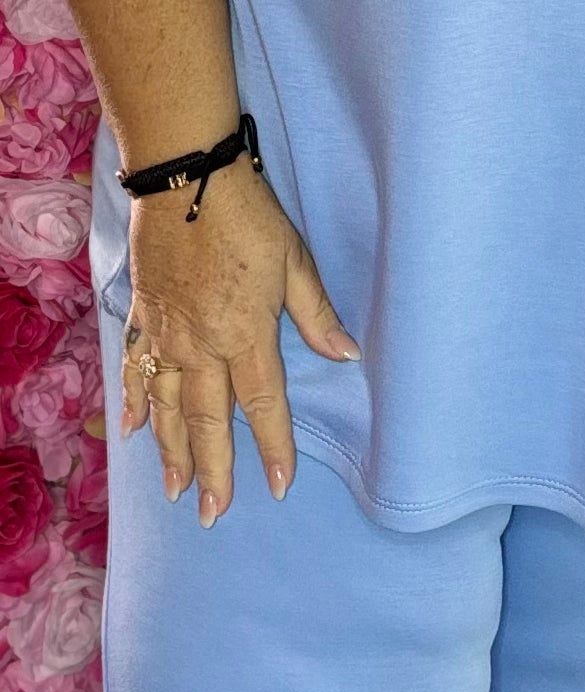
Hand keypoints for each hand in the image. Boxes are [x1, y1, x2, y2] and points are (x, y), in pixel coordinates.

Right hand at [120, 157, 359, 523]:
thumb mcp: (294, 261)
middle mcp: (200, 345)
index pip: (262, 405)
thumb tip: (347, 355)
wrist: (186, 178)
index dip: (273, 448)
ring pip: (164, 406)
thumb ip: (316, 314)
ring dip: (170, 452)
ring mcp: (166, 333)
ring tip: (175, 491)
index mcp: (244, 334)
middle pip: (206, 420)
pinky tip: (131, 432)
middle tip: (214, 513)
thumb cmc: (248, 216)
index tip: (279, 485)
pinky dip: (131, 402)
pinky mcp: (143, 316)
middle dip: (212, 470)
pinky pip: (134, 368)